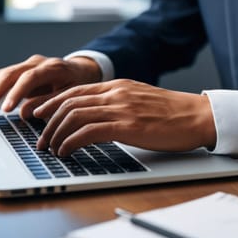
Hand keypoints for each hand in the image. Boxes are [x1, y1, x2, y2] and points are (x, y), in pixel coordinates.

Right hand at [0, 54, 101, 117]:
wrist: (81, 70)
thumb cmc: (78, 84)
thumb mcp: (70, 95)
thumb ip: (49, 103)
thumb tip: (24, 113)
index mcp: (53, 67)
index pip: (29, 78)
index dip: (15, 93)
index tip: (6, 110)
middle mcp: (37, 63)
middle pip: (9, 73)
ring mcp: (27, 65)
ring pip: (1, 75)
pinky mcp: (20, 71)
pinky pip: (2, 78)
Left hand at [33, 79, 216, 155]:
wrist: (198, 116)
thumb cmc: (173, 113)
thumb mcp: (141, 100)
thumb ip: (119, 103)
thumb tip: (100, 116)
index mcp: (118, 86)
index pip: (75, 90)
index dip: (52, 103)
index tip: (39, 114)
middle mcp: (115, 93)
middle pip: (68, 102)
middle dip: (47, 121)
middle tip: (40, 138)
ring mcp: (121, 108)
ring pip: (74, 115)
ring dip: (55, 133)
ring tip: (49, 148)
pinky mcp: (127, 126)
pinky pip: (88, 131)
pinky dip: (71, 142)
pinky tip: (66, 151)